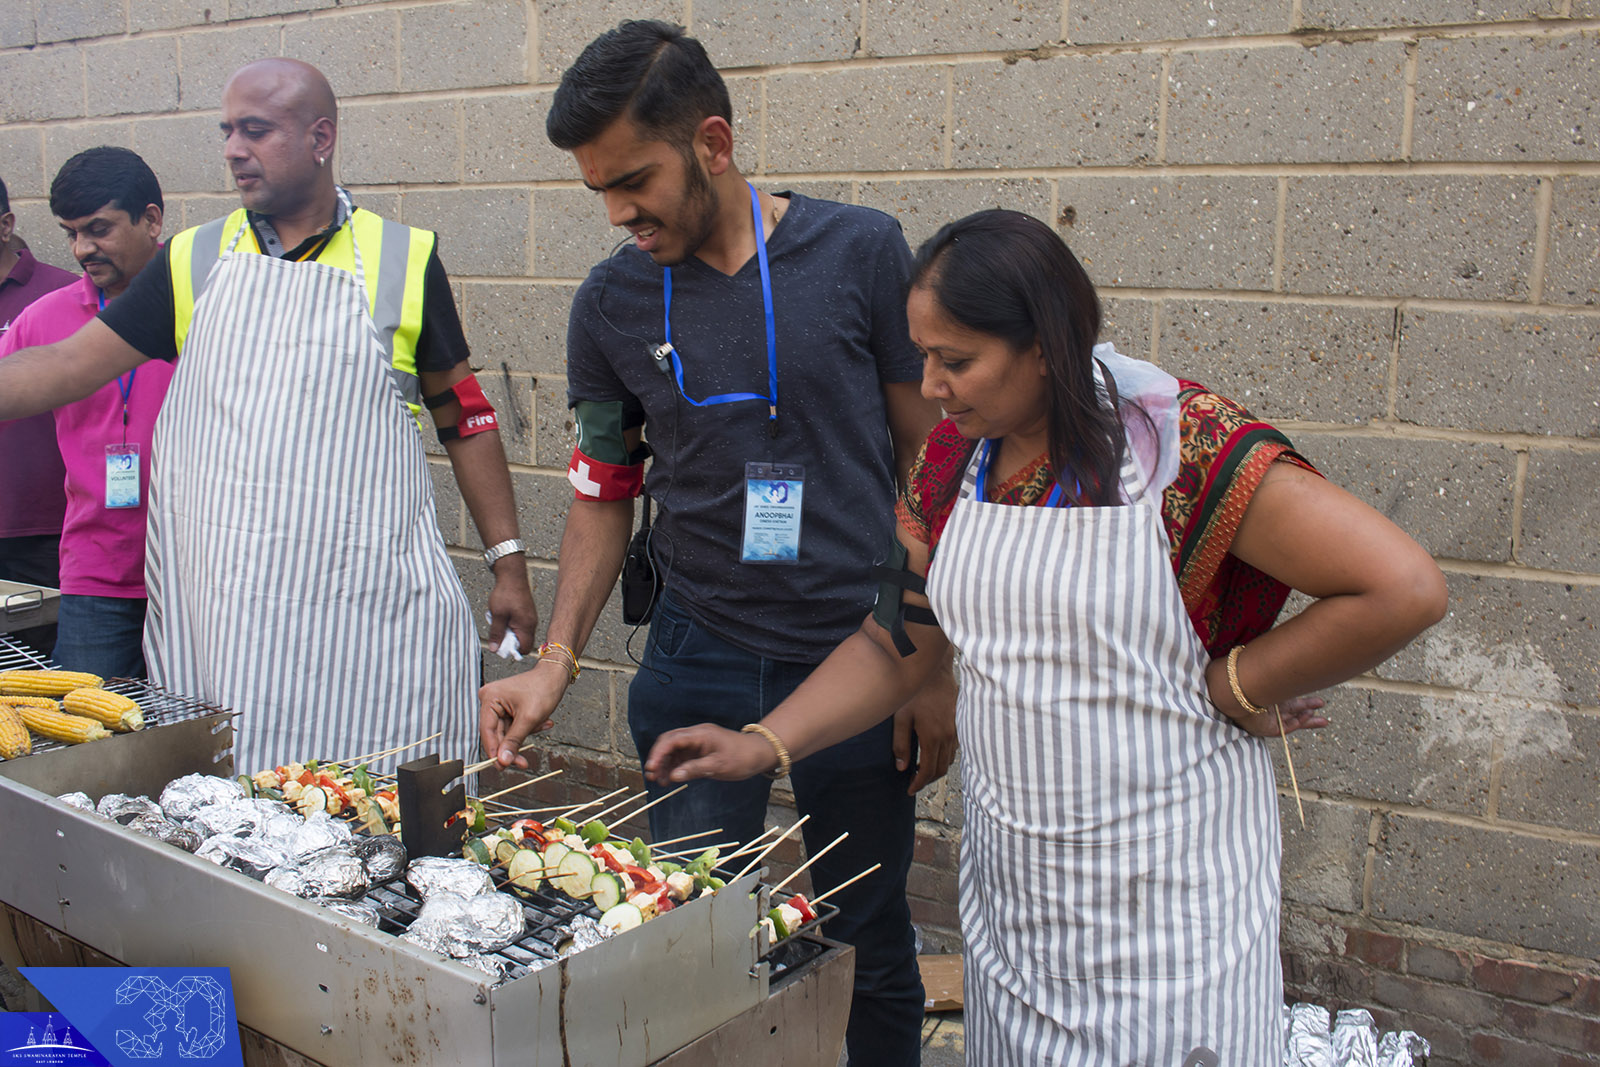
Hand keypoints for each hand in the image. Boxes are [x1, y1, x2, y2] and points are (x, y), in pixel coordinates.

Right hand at [478, 660, 565, 767]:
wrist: (556, 675)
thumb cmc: (544, 689)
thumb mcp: (529, 719)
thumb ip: (514, 741)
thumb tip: (503, 761)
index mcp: (490, 698)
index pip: (487, 731)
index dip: (494, 751)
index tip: (502, 767)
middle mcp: (490, 700)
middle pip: (496, 734)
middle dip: (513, 747)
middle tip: (523, 764)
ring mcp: (498, 704)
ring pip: (507, 732)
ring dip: (525, 734)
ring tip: (544, 724)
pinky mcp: (507, 708)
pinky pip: (513, 726)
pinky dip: (528, 728)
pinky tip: (544, 722)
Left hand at [487, 559, 537, 655]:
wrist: (512, 575)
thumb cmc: (506, 593)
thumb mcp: (497, 615)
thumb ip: (496, 633)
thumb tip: (495, 649)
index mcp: (527, 626)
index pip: (524, 648)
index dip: (512, 650)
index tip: (501, 645)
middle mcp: (531, 623)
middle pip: (522, 642)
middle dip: (508, 640)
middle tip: (497, 631)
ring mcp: (530, 618)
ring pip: (519, 632)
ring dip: (508, 631)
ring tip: (498, 620)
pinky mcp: (526, 613)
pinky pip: (519, 624)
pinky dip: (509, 623)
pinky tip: (502, 615)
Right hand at [645, 725, 777, 783]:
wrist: (759, 753)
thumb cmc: (741, 758)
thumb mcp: (718, 766)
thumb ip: (694, 769)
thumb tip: (673, 775)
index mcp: (700, 734)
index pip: (672, 739)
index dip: (659, 753)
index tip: (651, 767)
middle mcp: (696, 735)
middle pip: (669, 742)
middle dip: (658, 758)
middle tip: (652, 775)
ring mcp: (697, 742)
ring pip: (673, 750)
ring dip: (665, 764)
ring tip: (659, 781)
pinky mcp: (700, 750)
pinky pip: (682, 756)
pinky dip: (674, 766)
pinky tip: (670, 778)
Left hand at [891, 666, 957, 794]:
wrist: (935, 671)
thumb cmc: (915, 691)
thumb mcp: (901, 716)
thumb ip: (900, 743)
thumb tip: (902, 767)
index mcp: (932, 737)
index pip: (928, 771)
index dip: (919, 784)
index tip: (909, 790)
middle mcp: (947, 737)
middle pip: (941, 769)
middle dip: (927, 780)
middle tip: (914, 783)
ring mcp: (956, 731)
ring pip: (949, 761)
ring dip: (936, 770)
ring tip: (922, 771)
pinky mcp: (959, 724)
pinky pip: (954, 749)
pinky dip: (944, 758)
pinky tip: (933, 755)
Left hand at [1205, 653, 1328, 737]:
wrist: (1234, 691)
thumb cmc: (1247, 679)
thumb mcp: (1267, 670)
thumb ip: (1278, 663)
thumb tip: (1284, 645)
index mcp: (1268, 693)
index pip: (1288, 696)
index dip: (1300, 694)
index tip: (1313, 691)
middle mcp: (1269, 706)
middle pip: (1293, 709)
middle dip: (1308, 707)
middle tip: (1322, 703)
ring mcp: (1269, 717)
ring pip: (1293, 720)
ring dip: (1308, 719)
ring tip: (1324, 721)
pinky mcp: (1268, 728)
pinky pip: (1286, 727)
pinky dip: (1299, 722)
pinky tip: (1309, 716)